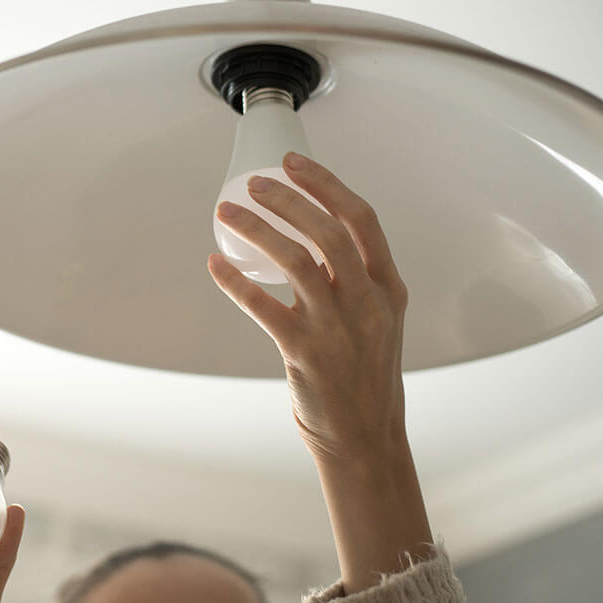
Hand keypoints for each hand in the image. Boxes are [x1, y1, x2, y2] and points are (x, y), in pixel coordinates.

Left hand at [207, 151, 411, 464]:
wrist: (365, 439)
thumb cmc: (364, 377)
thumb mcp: (376, 322)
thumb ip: (352, 282)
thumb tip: (309, 240)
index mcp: (387, 288)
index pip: (361, 219)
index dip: (326, 184)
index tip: (293, 163)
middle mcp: (367, 303)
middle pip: (328, 232)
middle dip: (288, 199)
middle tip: (254, 183)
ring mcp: (338, 328)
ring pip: (295, 262)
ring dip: (256, 230)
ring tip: (227, 212)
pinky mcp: (305, 353)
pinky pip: (263, 307)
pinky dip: (235, 282)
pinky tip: (215, 265)